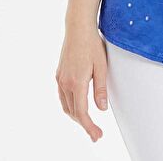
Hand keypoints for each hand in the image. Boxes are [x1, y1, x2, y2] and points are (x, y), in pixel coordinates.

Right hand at [55, 25, 108, 142]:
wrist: (78, 28)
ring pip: (66, 105)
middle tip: (96, 132)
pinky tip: (77, 105)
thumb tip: (102, 109)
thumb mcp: (101, 66)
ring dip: (76, 115)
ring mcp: (60, 78)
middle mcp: (65, 83)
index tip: (97, 135)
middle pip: (73, 112)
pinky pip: (62, 96)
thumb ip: (101, 89)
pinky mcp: (59, 74)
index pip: (82, 112)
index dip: (89, 126)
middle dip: (84, 124)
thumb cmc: (92, 44)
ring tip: (88, 122)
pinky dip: (69, 105)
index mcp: (76, 82)